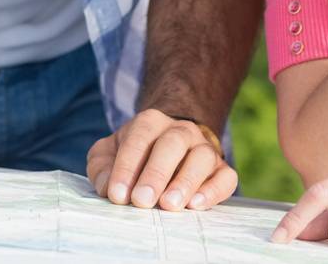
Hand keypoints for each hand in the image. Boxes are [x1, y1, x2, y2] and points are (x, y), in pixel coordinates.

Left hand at [86, 109, 236, 210]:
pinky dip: (214, 191)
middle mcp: (181, 131)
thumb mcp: (110, 153)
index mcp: (151, 122)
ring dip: (186, 182)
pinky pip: (226, 177)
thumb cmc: (135, 156)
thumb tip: (106, 187)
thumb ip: (102, 166)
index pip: (139, 138)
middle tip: (142, 201)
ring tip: (169, 205)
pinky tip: (196, 205)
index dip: (126, 167)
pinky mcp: (222, 170)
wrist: (171, 148)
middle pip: (172, 144)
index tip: (117, 195)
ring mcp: (204, 149)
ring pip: (202, 158)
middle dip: (156, 173)